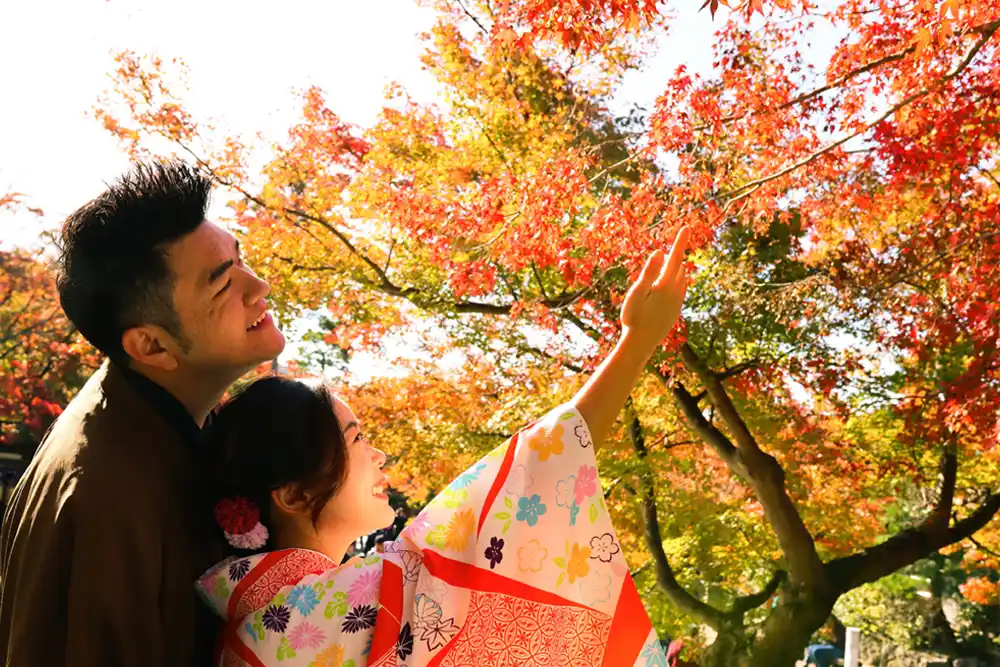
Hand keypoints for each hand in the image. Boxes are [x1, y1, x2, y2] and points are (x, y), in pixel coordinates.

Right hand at [620, 226, 689, 351]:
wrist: (641, 344)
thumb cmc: (633, 318)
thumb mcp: (636, 292)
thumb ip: (648, 272)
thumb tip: (659, 252)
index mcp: (665, 285)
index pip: (675, 258)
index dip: (680, 242)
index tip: (687, 227)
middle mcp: (675, 293)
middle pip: (678, 268)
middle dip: (674, 257)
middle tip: (672, 246)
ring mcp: (677, 303)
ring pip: (681, 279)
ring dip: (675, 270)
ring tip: (668, 263)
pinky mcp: (675, 312)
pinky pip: (679, 291)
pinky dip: (675, 282)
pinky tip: (668, 285)